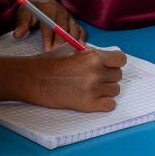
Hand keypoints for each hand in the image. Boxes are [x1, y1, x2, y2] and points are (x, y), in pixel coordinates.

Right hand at [0, 47, 126, 111]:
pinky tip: (93, 99)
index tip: (108, 66)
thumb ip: (90, 55)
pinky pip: (110, 105)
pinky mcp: (88, 105)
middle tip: (95, 78)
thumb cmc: (49, 63)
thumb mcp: (72, 50)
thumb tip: (104, 59)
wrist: (34, 79)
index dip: (115, 63)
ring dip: (106, 90)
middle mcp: (96, 72)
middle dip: (108, 76)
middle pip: (118, 76)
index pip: (121, 60)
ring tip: (91, 88)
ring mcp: (93, 89)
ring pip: (115, 90)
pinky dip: (104, 103)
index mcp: (93, 56)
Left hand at [13, 0, 87, 50]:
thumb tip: (17, 35)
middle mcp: (61, 11)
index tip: (47, 51)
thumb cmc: (32, 10)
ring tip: (69, 55)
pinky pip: (81, 30)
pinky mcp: (73, 21)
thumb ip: (22, 24)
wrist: (42, 0)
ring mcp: (69, 16)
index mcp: (48, 9)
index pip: (49, 25)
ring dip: (72, 42)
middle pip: (64, 28)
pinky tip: (79, 49)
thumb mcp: (24, 14)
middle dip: (61, 43)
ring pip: (74, 29)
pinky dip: (81, 39)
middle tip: (58, 55)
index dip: (48, 39)